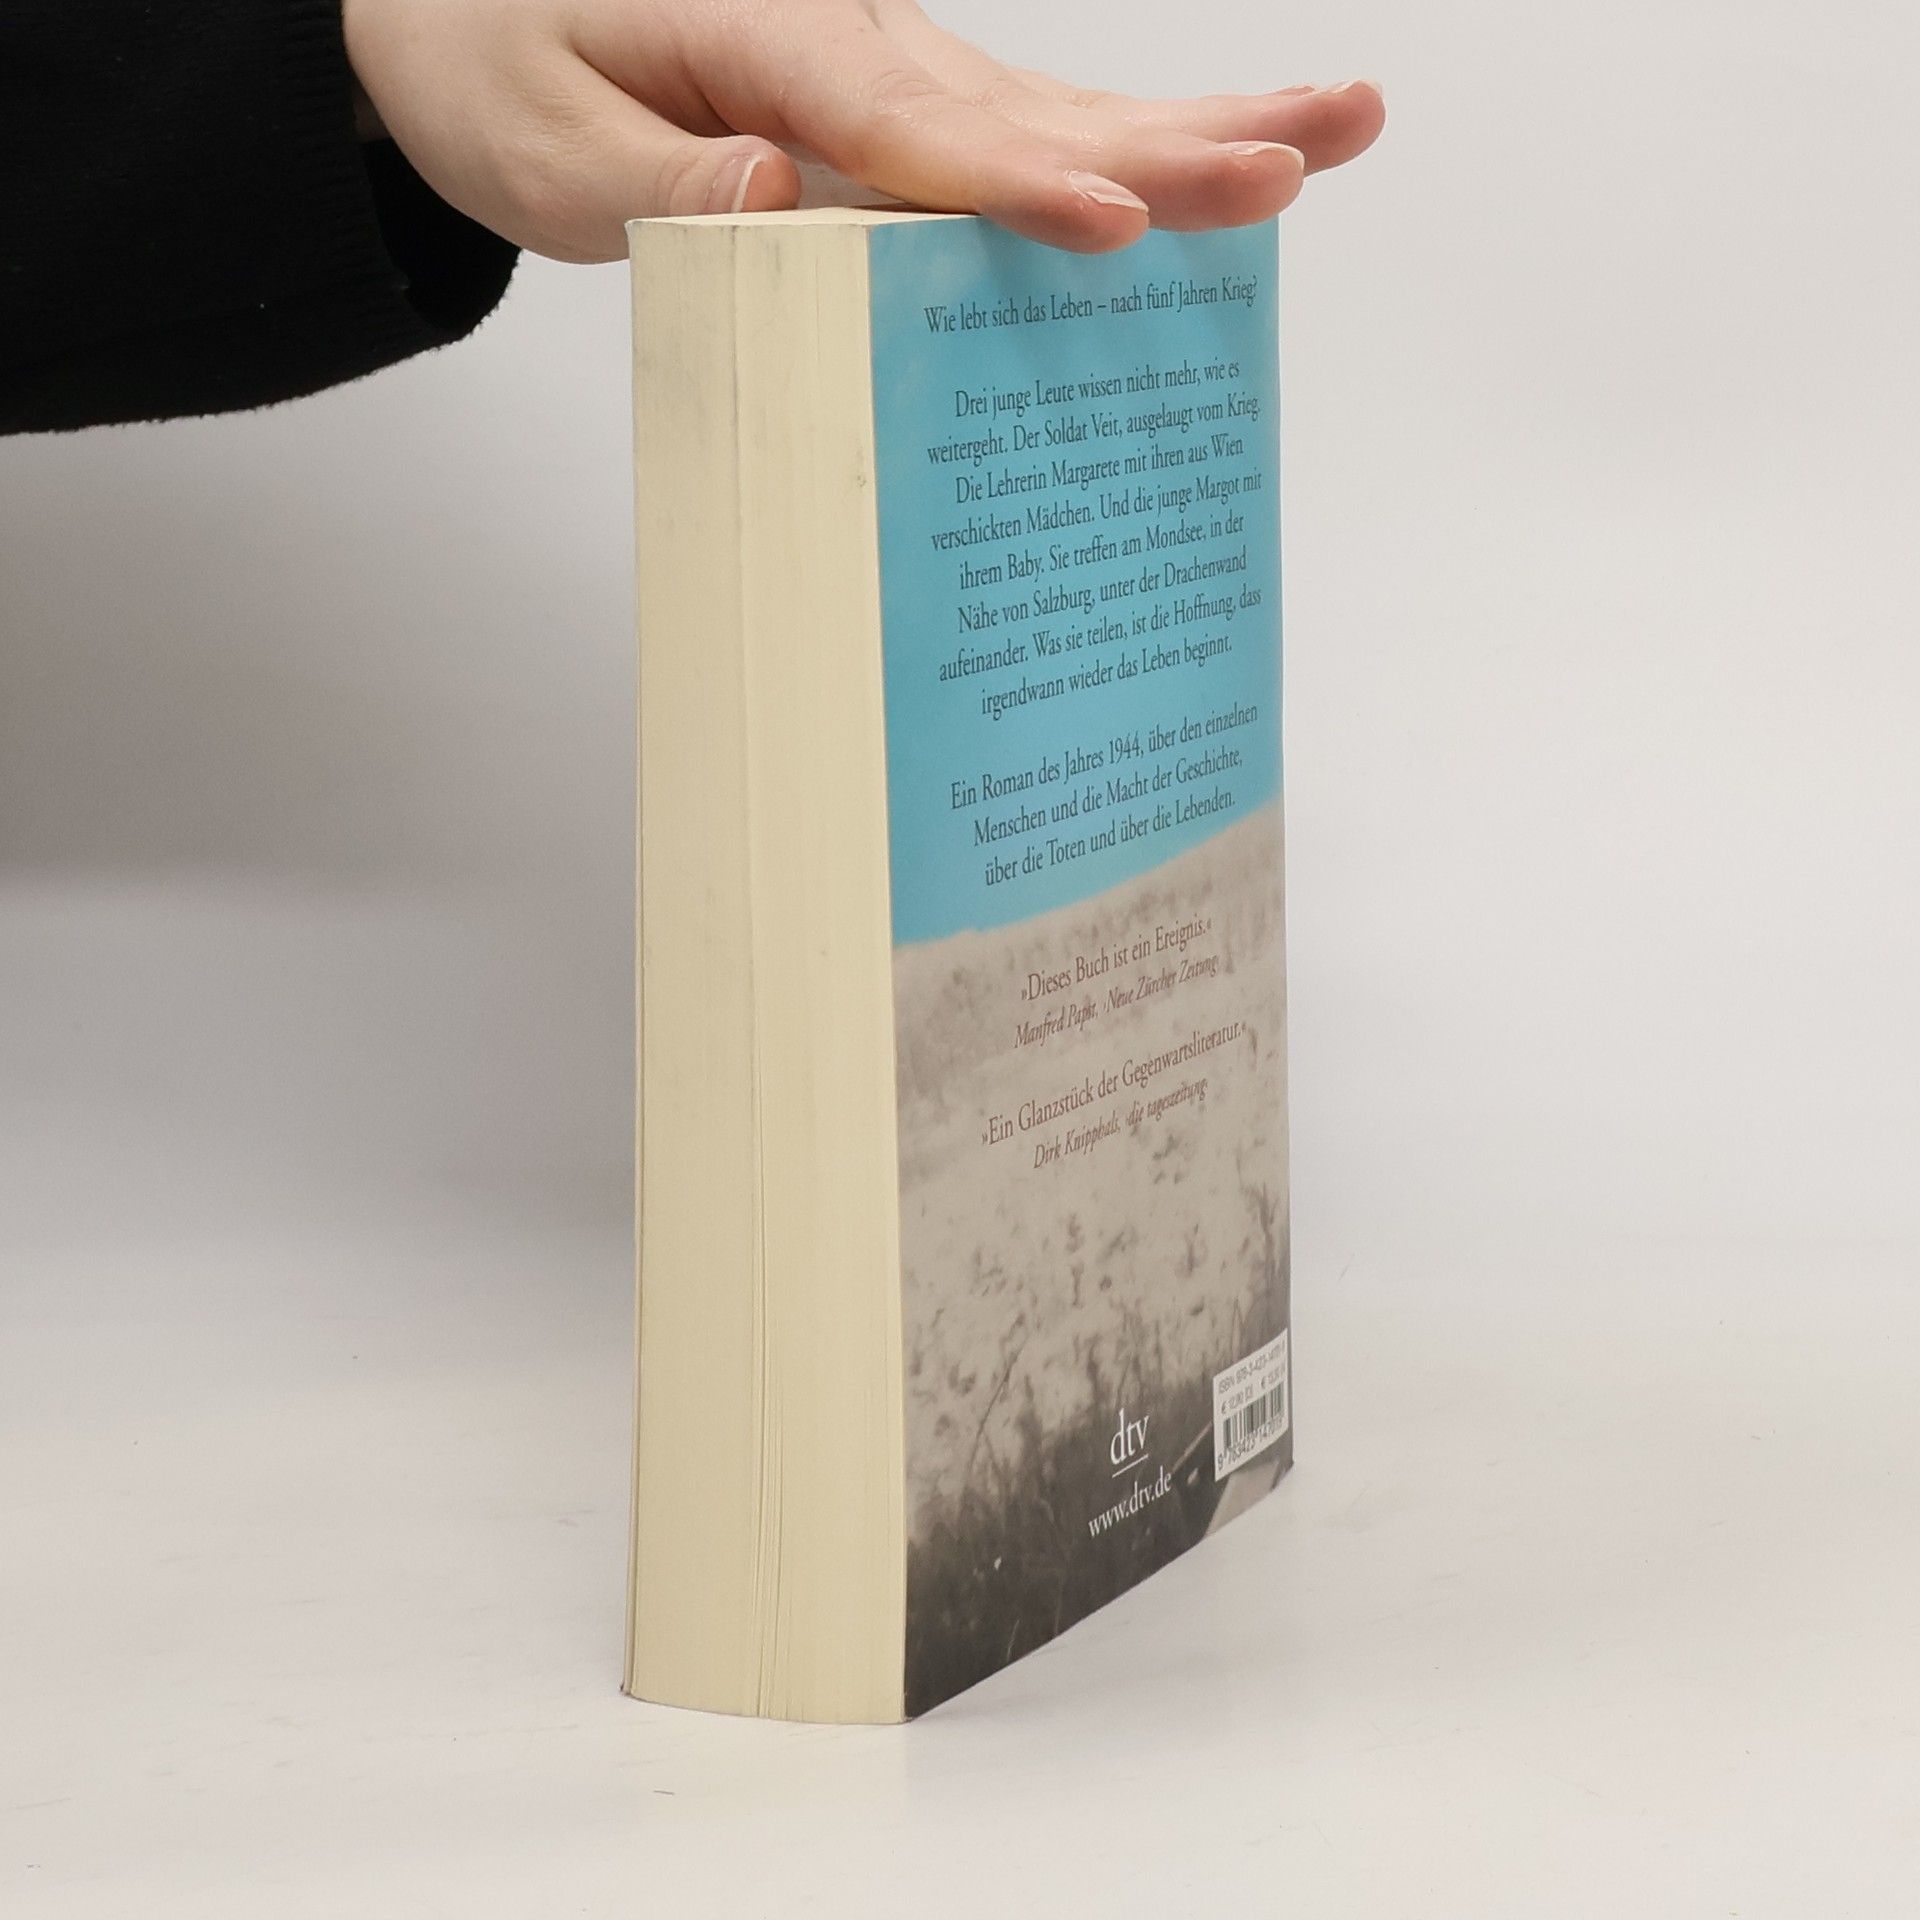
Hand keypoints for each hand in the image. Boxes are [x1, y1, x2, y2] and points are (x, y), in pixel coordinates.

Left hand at [341, 0, 1383, 261]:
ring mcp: (894, 62)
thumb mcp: (538, 141)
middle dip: (1169, 142)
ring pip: (1059, 104)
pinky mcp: (904, 103)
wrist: (480, 7)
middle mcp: (857, 35)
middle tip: (1300, 158)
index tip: (1112, 222)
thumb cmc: (501, 61)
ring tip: (1331, 132)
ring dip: (1196, 127)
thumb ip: (656, 177)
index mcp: (768, 31)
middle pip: (1030, 102)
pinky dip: (1128, 147)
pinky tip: (1217, 162)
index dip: (1017, 181)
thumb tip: (777, 191)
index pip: (910, 127)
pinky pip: (1027, 130)